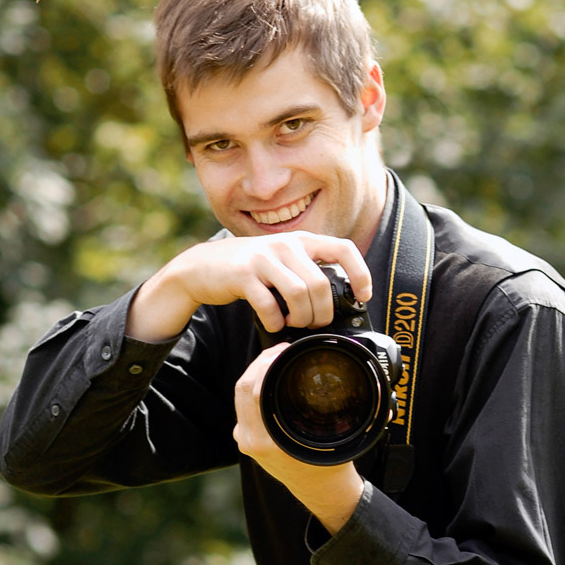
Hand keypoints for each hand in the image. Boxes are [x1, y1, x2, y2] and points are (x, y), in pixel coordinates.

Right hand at [126, 231, 371, 341]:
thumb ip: (306, 270)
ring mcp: (263, 257)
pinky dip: (276, 321)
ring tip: (294, 323)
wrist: (201, 267)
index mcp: (301, 240)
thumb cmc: (249, 270)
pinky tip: (274, 323)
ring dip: (301, 318)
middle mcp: (285, 244)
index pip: (344, 249)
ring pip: (300, 294)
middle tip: (314, 324)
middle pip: (321, 285)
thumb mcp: (281, 260)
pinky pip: (269, 304)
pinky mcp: (243, 274)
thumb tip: (336, 302)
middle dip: (322, 313)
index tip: (363, 296)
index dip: (360, 273)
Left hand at [233, 345, 363, 534]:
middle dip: (260, 362)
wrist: (319, 490)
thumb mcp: (336, 435)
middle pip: (243, 388)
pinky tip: (267, 378)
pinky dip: (253, 387)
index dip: (267, 362)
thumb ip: (341, 411)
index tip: (283, 349)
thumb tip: (366, 388)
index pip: (254, 389)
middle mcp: (252, 440)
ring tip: (274, 358)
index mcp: (268, 440)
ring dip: (255, 372)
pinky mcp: (246, 439)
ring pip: (240, 395)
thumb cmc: (329, 466)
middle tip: (279, 349)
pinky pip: (243, 406)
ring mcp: (245, 440)